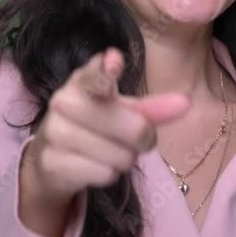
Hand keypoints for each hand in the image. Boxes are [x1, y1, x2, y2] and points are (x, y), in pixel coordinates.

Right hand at [21, 47, 190, 205]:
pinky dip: (107, 174)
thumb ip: (153, 107)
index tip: (115, 61)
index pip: (96, 75)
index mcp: (84, 81)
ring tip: (106, 150)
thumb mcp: (123, 110)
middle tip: (132, 138)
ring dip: (123, 159)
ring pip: (122, 156)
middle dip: (141, 138)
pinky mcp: (53, 163)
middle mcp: (64, 102)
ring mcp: (55, 133)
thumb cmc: (95, 124)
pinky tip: (92, 165)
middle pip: (134, 129)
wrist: (50, 157)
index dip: (107, 70)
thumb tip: (185, 103)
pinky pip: (105, 175)